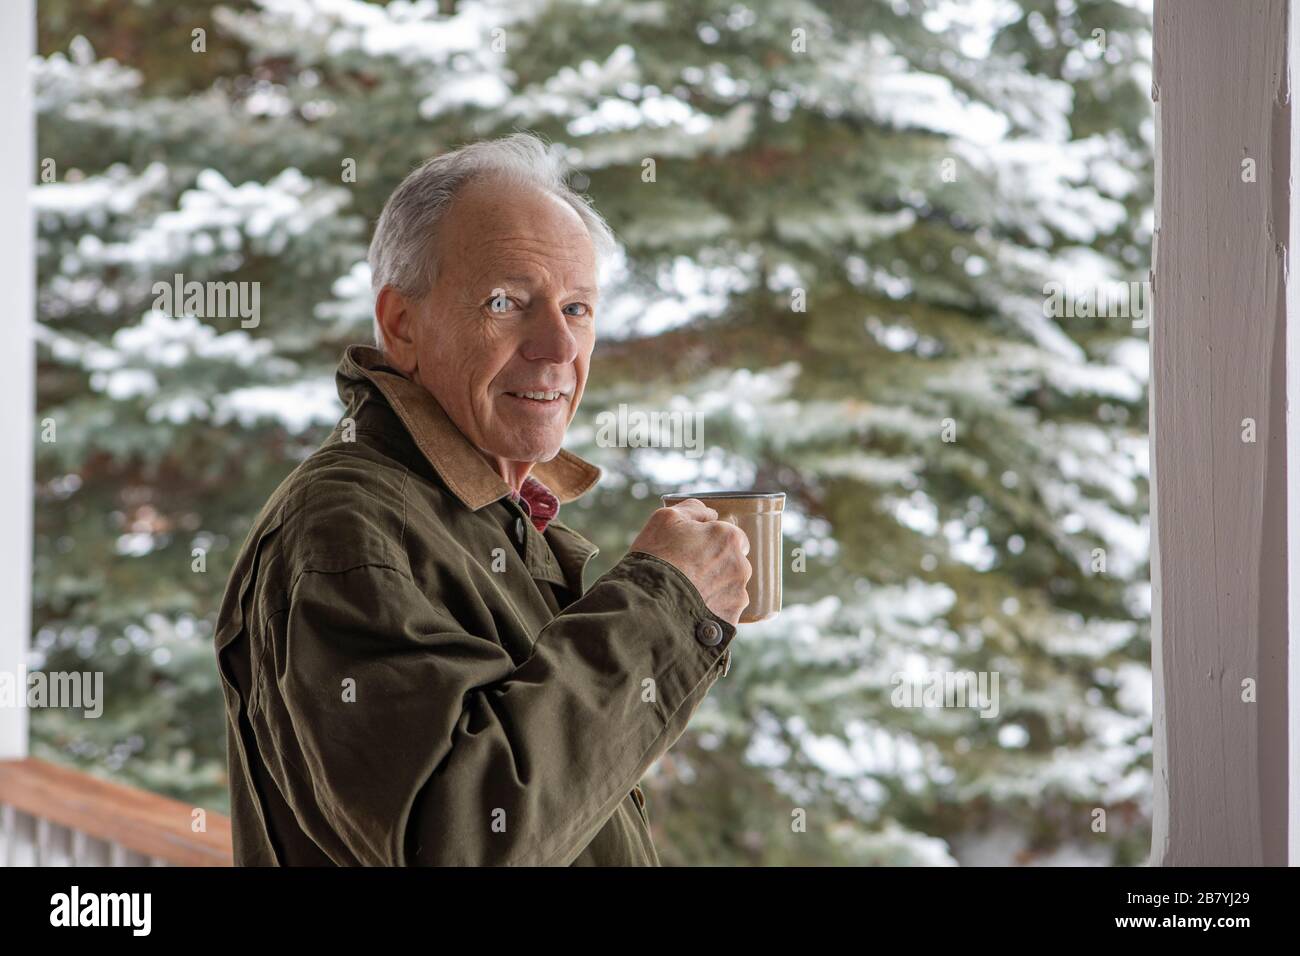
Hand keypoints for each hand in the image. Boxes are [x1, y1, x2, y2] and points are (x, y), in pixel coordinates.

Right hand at [628, 498, 751, 624]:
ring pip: (729, 588)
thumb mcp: (666, 518)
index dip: (711, 542)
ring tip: (686, 595)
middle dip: (714, 566)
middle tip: (687, 573)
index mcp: (729, 538)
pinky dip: (711, 610)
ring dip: (714, 589)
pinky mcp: (731, 619)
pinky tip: (691, 610)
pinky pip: (725, 611)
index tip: (693, 551)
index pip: (731, 536)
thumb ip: (694, 510)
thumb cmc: (656, 557)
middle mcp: (741, 566)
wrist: (648, 606)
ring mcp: (738, 595)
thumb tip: (710, 514)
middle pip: (731, 563)